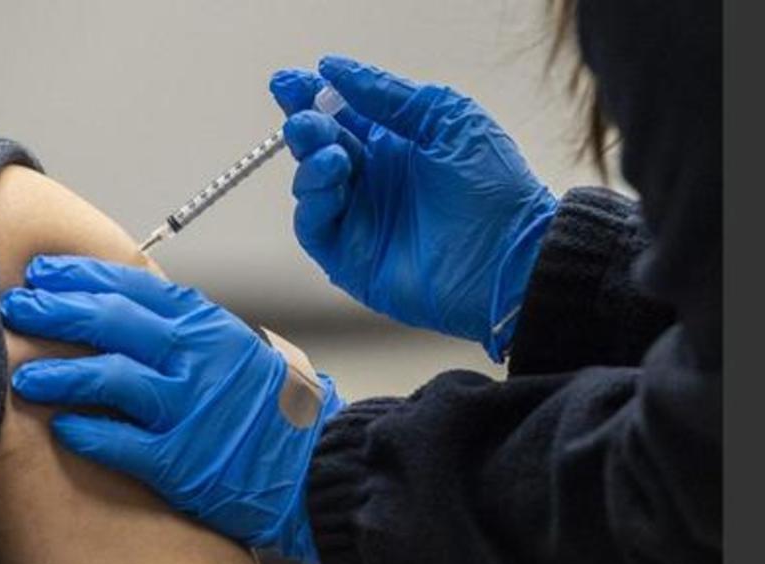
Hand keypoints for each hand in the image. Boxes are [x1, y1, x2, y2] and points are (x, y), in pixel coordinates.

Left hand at [0, 255, 343, 563]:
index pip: (134, 287)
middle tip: (15, 308)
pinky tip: (62, 428)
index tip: (43, 273)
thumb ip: (183, 328)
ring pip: (111, 378)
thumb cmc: (266, 406)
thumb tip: (120, 306)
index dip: (81, 276)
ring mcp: (190, 409)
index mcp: (207, 326)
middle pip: (112, 323)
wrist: (310, 464)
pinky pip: (123, 443)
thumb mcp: (232, 347)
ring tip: (21, 376)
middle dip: (55, 311)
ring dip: (59, 374)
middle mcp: (198, 359)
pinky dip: (88, 434)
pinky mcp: (183, 460)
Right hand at [270, 55, 557, 359]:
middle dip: (304, 127)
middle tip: (303, 119)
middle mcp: (373, 181)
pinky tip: (333, 183)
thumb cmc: (495, 189)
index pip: (341, 115)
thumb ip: (389, 95)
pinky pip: (313, 226)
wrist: (510, 258)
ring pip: (310, 184)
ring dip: (310, 162)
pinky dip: (314, 202)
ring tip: (333, 154)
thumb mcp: (446, 118)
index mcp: (396, 145)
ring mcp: (360, 219)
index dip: (311, 97)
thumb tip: (335, 70)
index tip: (288, 82)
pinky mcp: (350, 258)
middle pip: (318, 146)